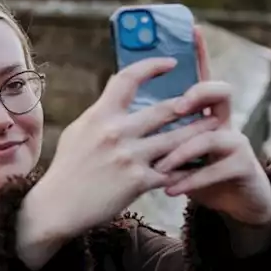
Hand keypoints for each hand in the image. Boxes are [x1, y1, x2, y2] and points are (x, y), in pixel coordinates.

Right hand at [17, 56, 225, 267]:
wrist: (56, 207)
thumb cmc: (67, 168)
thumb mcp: (77, 132)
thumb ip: (101, 112)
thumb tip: (120, 90)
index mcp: (99, 116)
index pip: (128, 78)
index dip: (153, 66)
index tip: (171, 63)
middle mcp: (116, 133)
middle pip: (166, 109)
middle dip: (191, 104)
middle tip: (206, 100)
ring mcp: (129, 157)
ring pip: (177, 139)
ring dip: (199, 132)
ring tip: (214, 127)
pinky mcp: (138, 181)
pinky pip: (172, 171)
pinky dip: (187, 167)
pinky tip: (199, 164)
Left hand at [153, 39, 270, 233]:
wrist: (227, 198)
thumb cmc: (185, 168)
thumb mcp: (164, 145)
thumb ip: (148, 125)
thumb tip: (110, 106)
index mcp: (199, 110)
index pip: (199, 74)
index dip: (199, 52)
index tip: (193, 30)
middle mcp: (219, 119)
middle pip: (215, 93)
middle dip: (195, 97)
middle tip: (177, 107)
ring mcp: (234, 141)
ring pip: (213, 135)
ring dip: (183, 151)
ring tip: (160, 166)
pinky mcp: (241, 166)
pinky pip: (216, 170)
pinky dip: (190, 180)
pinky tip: (170, 190)